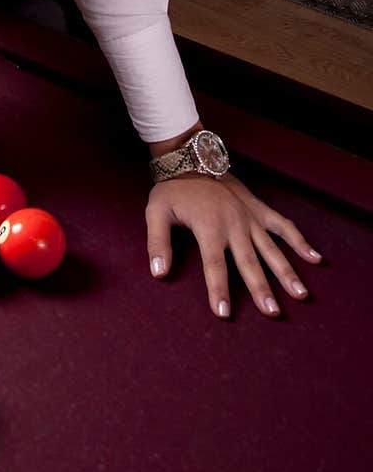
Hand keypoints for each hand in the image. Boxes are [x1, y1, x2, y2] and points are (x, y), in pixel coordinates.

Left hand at [145, 172, 322, 318]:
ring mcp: (250, 217)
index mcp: (209, 226)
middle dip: (261, 289)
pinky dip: (300, 241)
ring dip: (286, 272)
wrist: (192, 158)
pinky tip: (315, 259)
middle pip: (249, 262)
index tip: (224, 313)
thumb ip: (158, 243)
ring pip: (271, 249)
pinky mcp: (259, 209)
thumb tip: (159, 273)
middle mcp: (234, 224)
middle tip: (272, 312)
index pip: (214, 265)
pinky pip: (283, 226)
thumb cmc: (173, 189)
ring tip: (300, 294)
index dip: (218, 289)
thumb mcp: (156, 213)